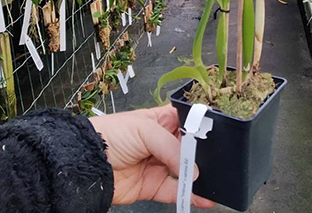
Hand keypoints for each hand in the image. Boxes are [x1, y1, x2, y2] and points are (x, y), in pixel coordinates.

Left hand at [90, 105, 214, 207]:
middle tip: (218, 160)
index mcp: (161, 120)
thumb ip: (170, 146)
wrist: (88, 163)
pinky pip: (176, 191)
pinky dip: (189, 195)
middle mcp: (163, 142)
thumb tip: (192, 166)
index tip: (217, 135)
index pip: (188, 122)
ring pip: (186, 171)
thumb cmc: (110, 134)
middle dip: (203, 154)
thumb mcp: (144, 129)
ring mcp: (159, 165)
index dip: (200, 128)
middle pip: (190, 148)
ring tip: (215, 181)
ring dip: (199, 177)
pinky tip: (202, 196)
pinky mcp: (153, 186)